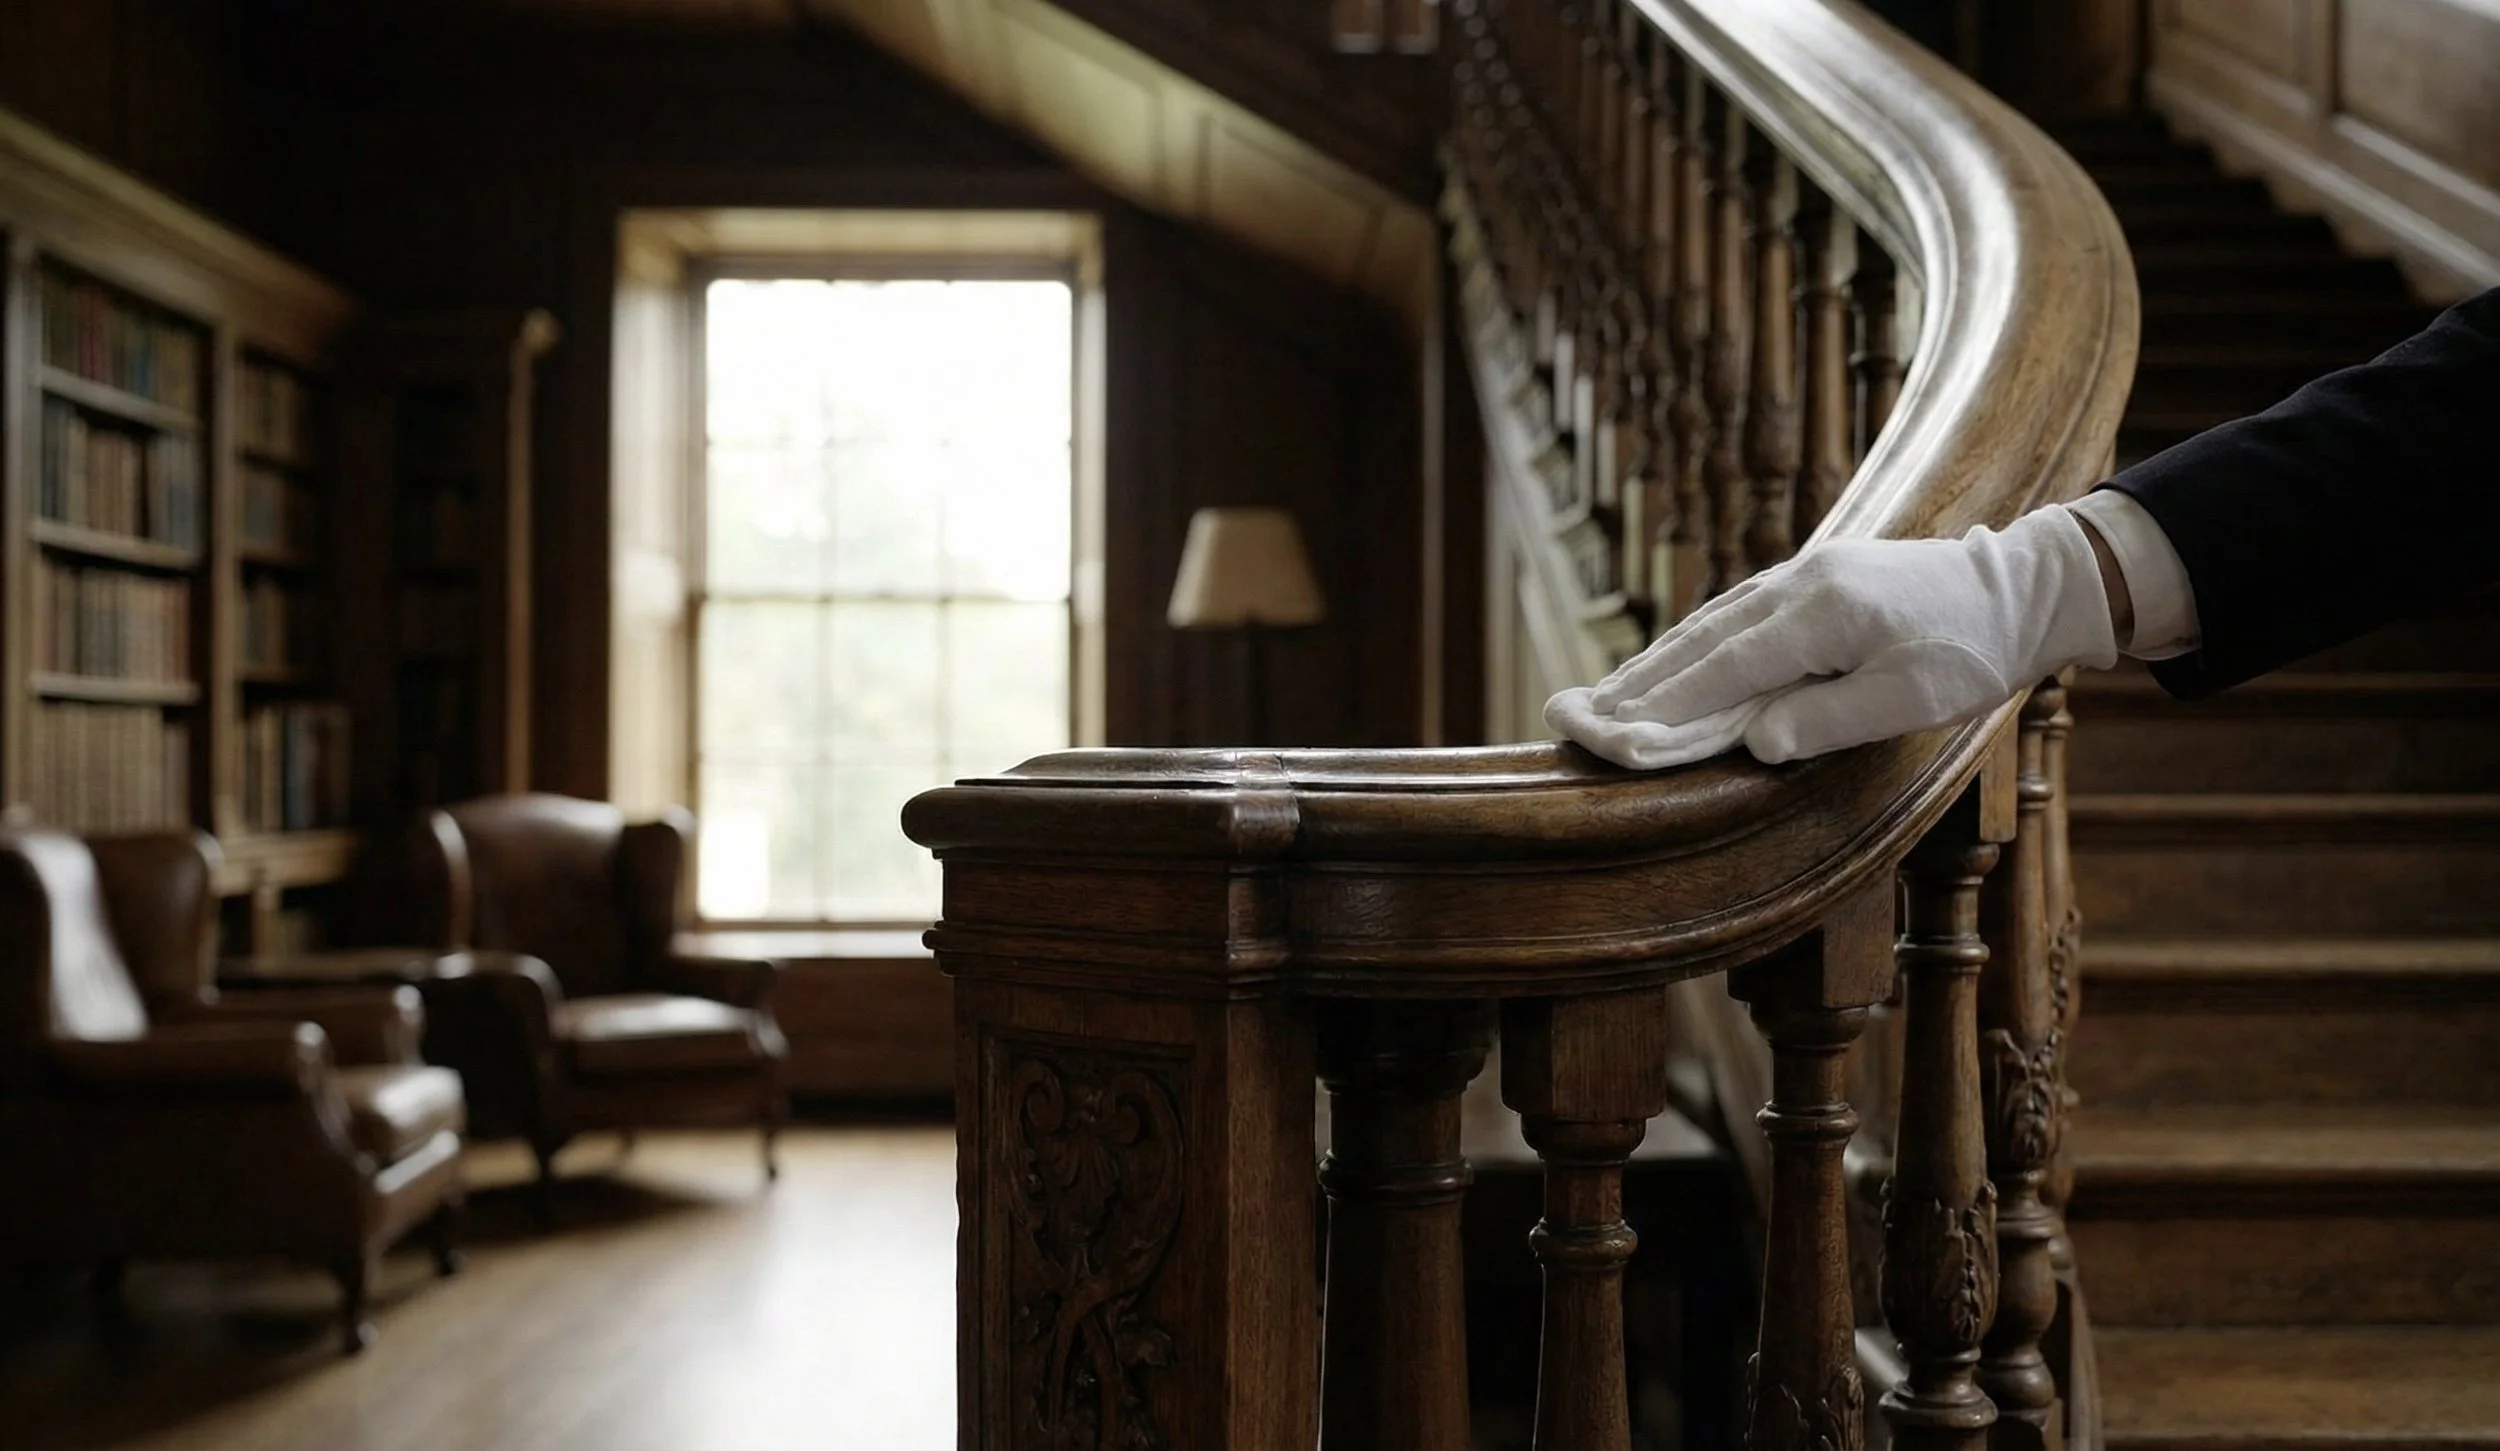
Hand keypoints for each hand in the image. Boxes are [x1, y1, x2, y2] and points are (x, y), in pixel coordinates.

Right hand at [1547, 505, 2119, 768]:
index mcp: (1820, 611)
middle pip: (1700, 641)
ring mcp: (1801, 576)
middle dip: (1636, 681)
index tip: (1608, 730)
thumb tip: (1754, 741)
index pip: (1723, 666)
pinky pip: (1734, 616)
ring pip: (1710, 624)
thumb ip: (1828, 719)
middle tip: (1572, 715)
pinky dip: (1692, 644)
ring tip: (1604, 696)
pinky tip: (1670, 663)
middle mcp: (1797, 584)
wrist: (2023, 586)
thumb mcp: (1911, 699)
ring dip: (1655, 662)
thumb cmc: (1972, 650)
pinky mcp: (1811, 580)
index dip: (1662, 703)